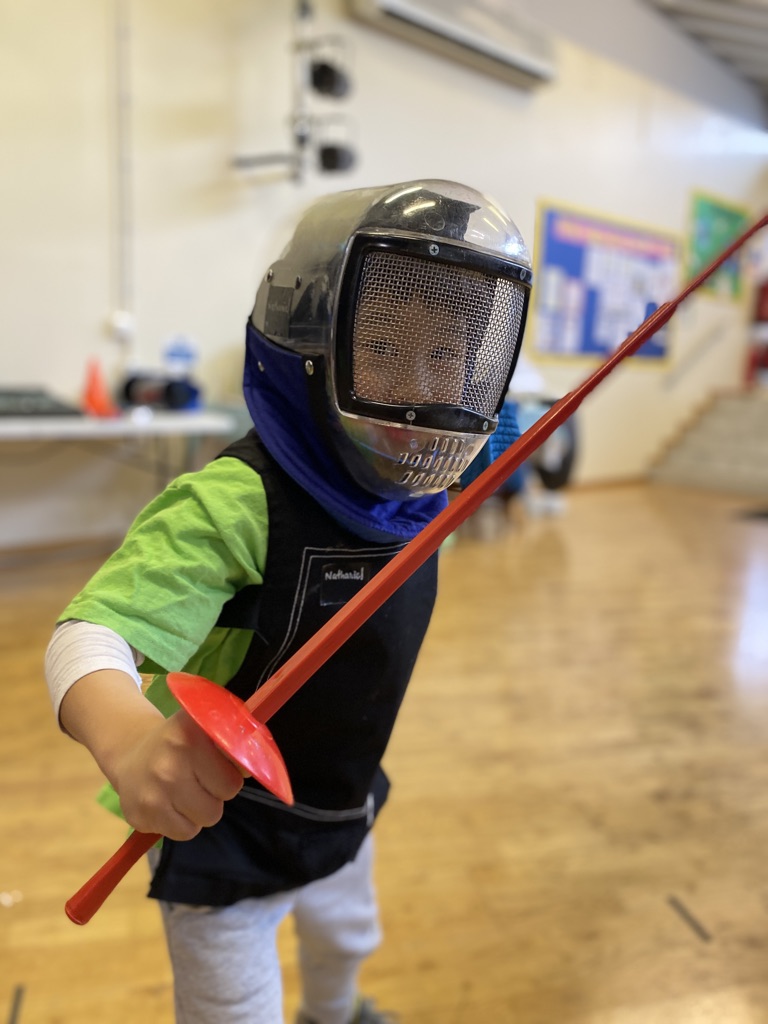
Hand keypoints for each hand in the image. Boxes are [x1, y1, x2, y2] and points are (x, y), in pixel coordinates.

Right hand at [59, 669, 244, 841]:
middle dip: (216, 794)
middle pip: (220, 802)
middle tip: (200, 780)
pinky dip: (182, 823)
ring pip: (204, 820)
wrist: (131, 752)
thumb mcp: (204, 730)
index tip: (220, 767)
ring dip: (200, 810)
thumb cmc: (180, 743)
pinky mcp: (140, 815)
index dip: (231, 775)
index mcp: (190, 734)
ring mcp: (152, 792)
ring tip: (186, 791)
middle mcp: (169, 763)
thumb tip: (254, 769)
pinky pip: (183, 833)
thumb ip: (232, 745)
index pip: (233, 778)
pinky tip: (170, 803)